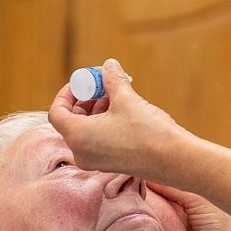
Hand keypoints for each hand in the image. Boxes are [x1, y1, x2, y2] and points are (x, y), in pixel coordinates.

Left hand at [48, 59, 183, 178]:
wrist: (174, 160)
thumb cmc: (147, 132)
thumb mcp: (126, 99)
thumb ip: (113, 80)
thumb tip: (109, 66)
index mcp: (77, 137)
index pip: (57, 113)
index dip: (66, 93)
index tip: (83, 82)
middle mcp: (82, 152)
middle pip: (71, 121)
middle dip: (85, 99)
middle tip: (101, 85)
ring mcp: (96, 161)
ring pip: (86, 131)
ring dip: (96, 110)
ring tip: (116, 94)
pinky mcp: (110, 164)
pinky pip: (98, 141)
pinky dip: (104, 124)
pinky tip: (123, 110)